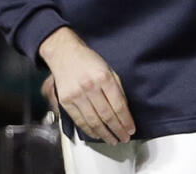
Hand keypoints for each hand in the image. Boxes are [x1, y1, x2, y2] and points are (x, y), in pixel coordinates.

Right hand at [38, 27, 134, 143]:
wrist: (65, 54)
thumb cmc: (88, 61)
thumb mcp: (109, 69)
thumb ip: (116, 88)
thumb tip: (124, 109)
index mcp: (104, 77)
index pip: (118, 105)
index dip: (125, 120)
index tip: (131, 129)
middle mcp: (90, 87)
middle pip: (107, 115)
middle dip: (117, 130)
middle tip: (124, 138)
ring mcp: (77, 95)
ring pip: (93, 121)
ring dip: (105, 134)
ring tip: (113, 140)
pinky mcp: (66, 101)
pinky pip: (79, 120)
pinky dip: (89, 131)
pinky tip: (97, 135)